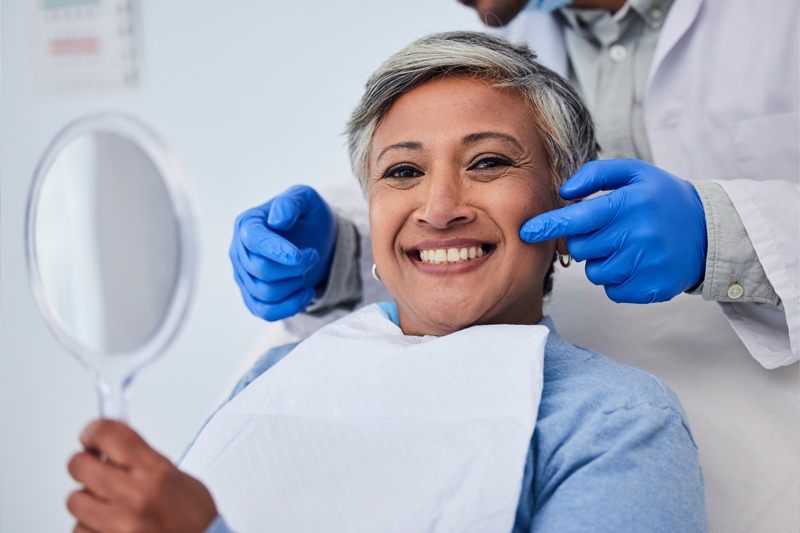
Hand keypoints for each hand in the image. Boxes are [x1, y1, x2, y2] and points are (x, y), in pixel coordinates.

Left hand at [67, 420, 216, 532]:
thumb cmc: (194, 520)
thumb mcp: (178, 479)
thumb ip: (144, 461)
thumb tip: (112, 447)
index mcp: (156, 472)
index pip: (108, 434)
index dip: (94, 431)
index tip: (92, 435)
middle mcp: (135, 497)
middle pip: (80, 465)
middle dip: (83, 463)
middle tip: (92, 466)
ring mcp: (119, 525)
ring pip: (75, 500)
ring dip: (87, 499)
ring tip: (106, 503)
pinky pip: (78, 529)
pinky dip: (89, 526)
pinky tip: (107, 525)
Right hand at [230, 185, 337, 320]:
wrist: (316, 239)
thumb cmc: (308, 216)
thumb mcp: (306, 198)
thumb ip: (291, 202)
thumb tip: (276, 220)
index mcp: (247, 223)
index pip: (252, 240)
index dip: (275, 250)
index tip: (298, 256)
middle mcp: (238, 251)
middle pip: (260, 269)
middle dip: (294, 267)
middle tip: (313, 255)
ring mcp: (243, 276)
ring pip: (264, 293)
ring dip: (295, 284)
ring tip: (309, 269)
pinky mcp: (253, 297)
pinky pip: (265, 312)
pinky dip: (290, 307)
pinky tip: (307, 293)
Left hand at [520, 159, 706, 303]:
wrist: (709, 231)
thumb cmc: (662, 199)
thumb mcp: (634, 173)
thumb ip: (596, 174)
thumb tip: (565, 192)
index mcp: (629, 204)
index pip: (578, 218)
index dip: (548, 225)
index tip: (527, 231)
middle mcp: (637, 235)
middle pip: (581, 248)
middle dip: (585, 240)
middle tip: (608, 230)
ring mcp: (645, 264)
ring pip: (594, 271)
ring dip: (602, 261)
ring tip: (627, 246)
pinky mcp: (650, 289)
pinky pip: (612, 290)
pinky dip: (617, 279)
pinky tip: (636, 263)